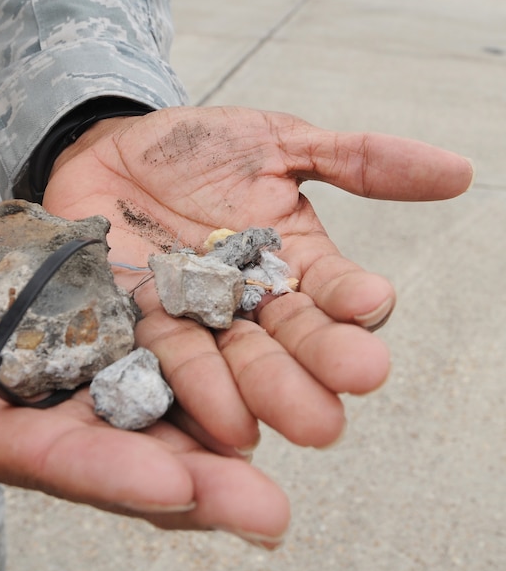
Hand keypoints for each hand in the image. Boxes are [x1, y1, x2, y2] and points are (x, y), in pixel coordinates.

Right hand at [0, 150, 290, 545]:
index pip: (11, 451)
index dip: (88, 467)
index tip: (171, 489)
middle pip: (88, 444)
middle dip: (174, 478)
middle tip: (264, 511)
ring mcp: (27, 356)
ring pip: (122, 397)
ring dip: (199, 423)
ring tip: (290, 445)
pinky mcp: (56, 309)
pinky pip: (126, 337)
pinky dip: (182, 355)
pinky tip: (249, 364)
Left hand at [44, 105, 473, 453]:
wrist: (109, 153)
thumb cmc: (196, 150)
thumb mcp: (278, 142)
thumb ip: (357, 161)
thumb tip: (461, 172)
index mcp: (294, 265)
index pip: (334, 295)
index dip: (352, 302)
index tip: (367, 304)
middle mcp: (251, 304)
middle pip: (285, 346)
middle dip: (303, 377)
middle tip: (326, 416)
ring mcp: (194, 318)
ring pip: (224, 364)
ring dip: (241, 397)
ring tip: (253, 428)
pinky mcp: (137, 325)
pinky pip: (157, 356)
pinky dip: (176, 384)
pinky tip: (196, 415)